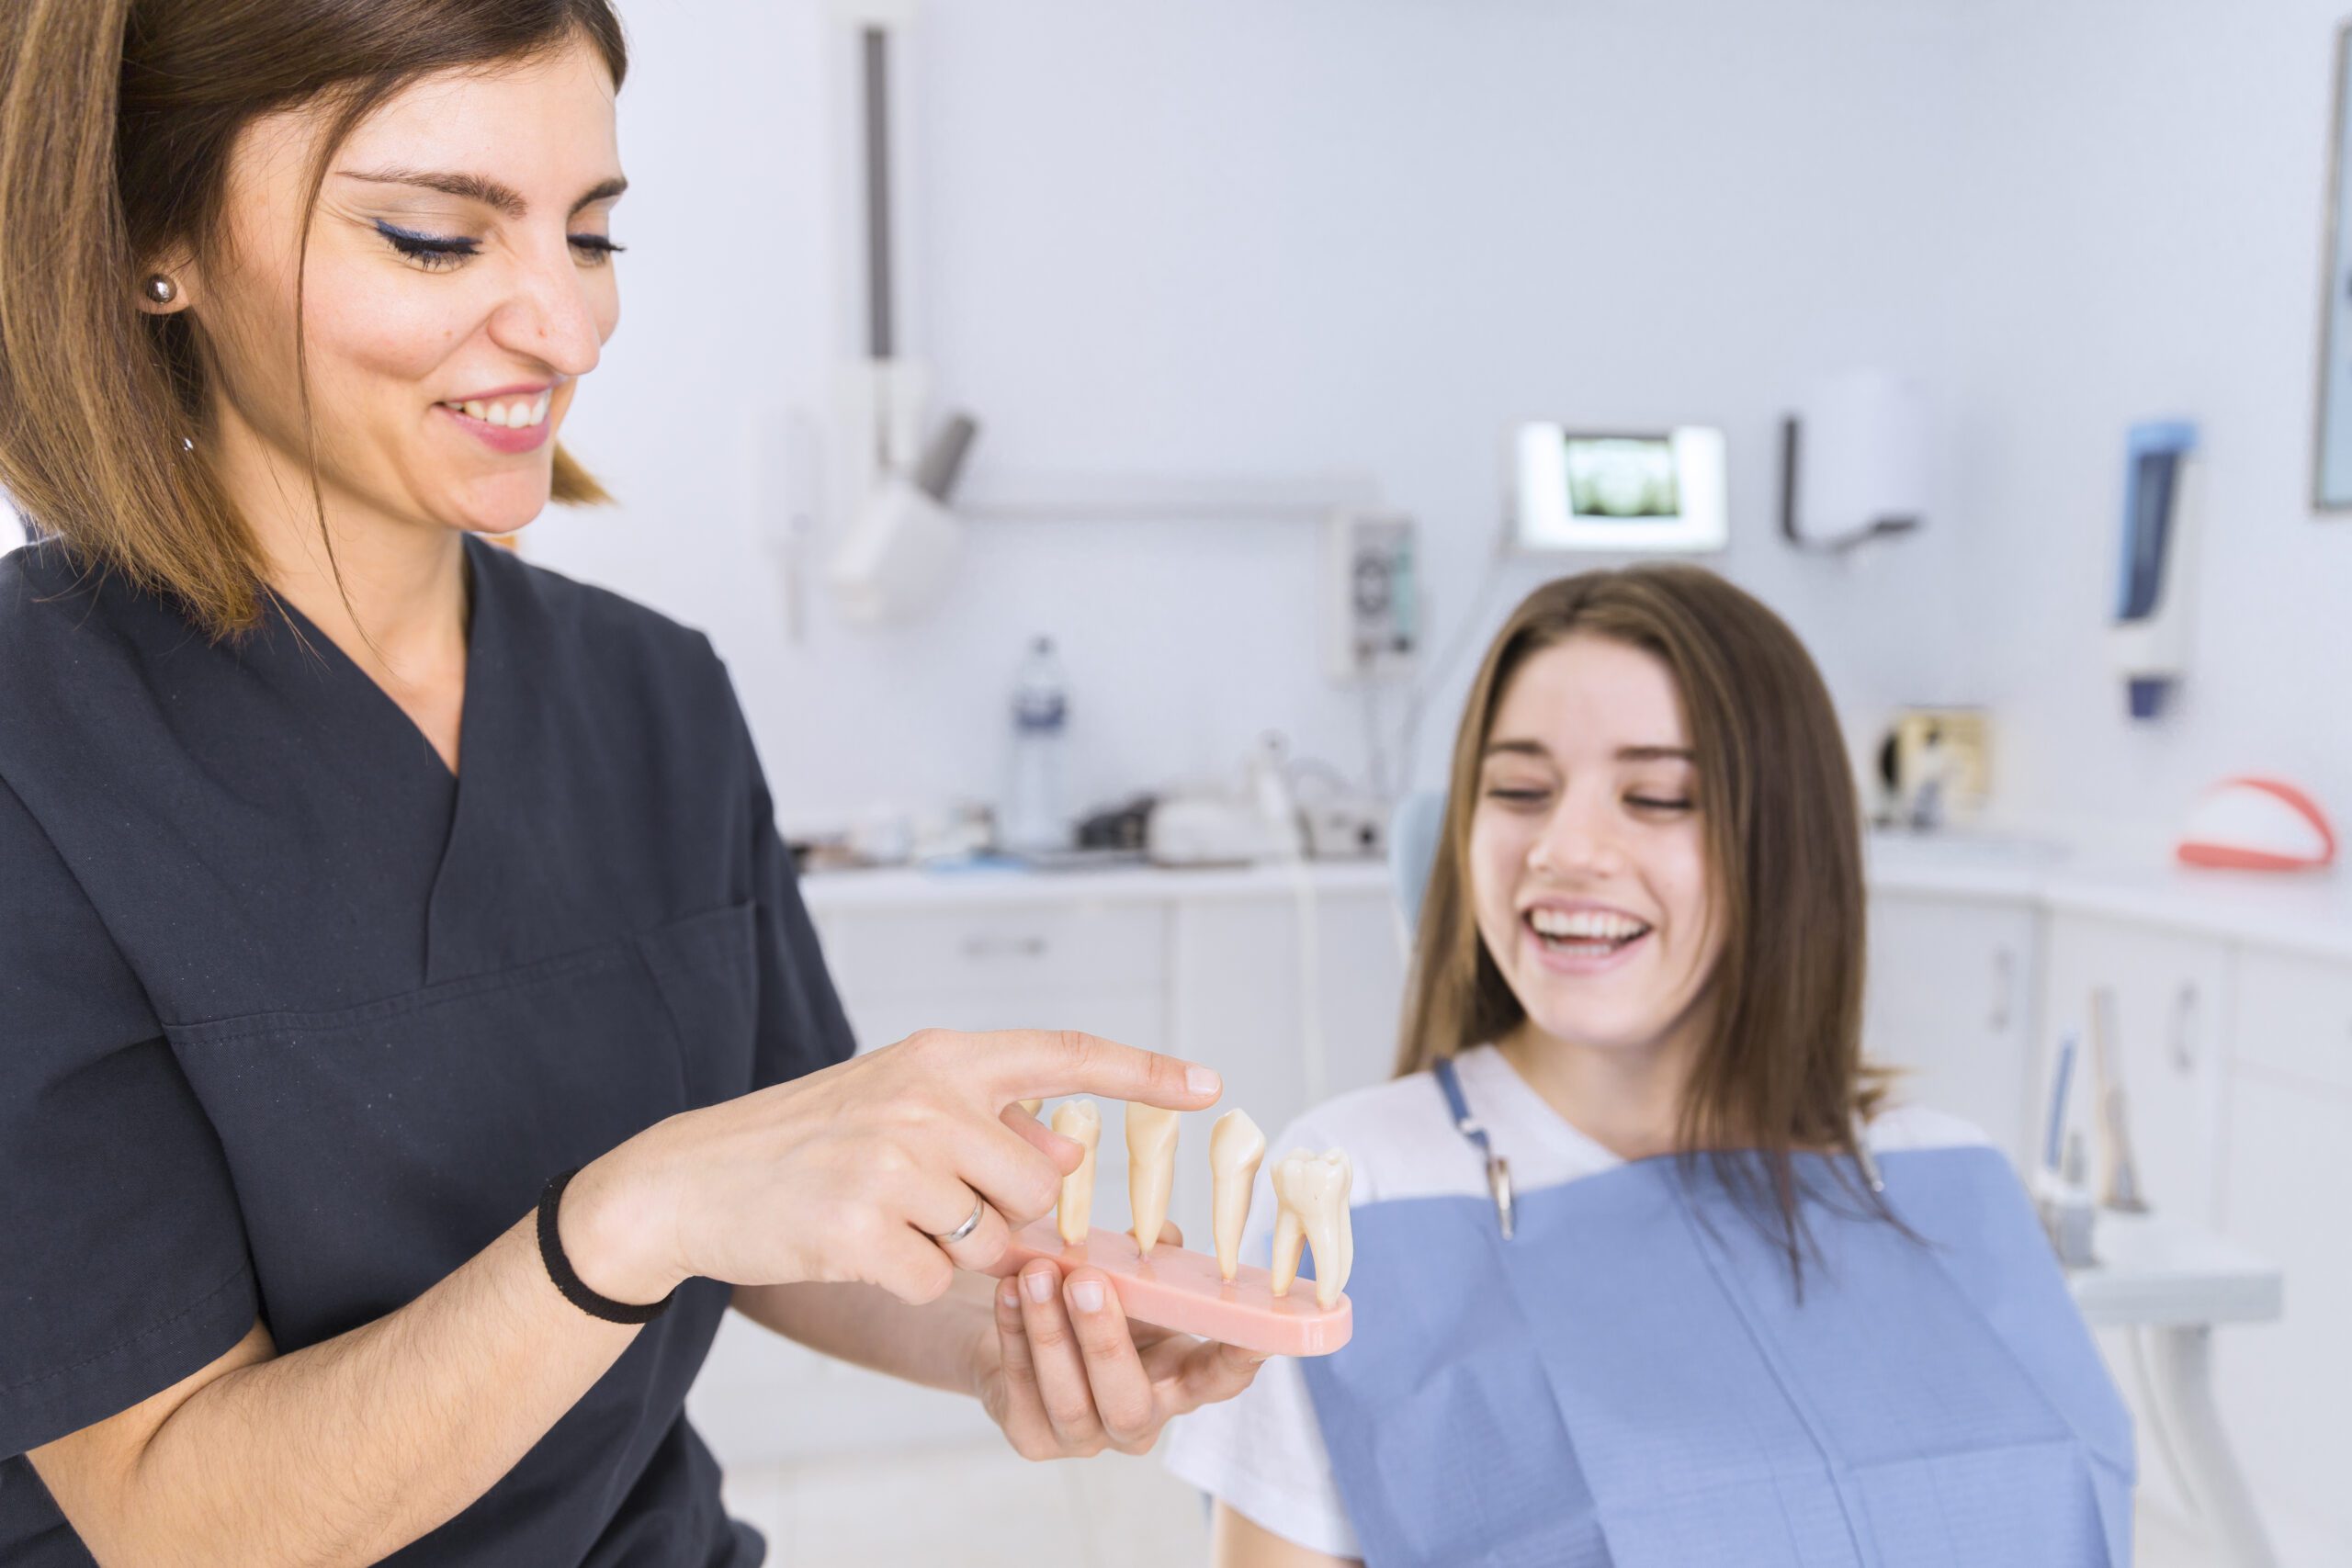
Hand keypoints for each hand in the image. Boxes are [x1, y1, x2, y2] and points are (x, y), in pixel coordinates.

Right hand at [564, 1030, 1221, 1306]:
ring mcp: (893, 1162)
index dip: (1144, 1073)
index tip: (1211, 1085)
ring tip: (885, 1219)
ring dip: (954, 1250)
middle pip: (1036, 1184)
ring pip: (994, 1239)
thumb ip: (983, 1118)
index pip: (1064, 1054)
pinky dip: (910, 1279)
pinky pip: (940, 1280)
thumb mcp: (897, 1102)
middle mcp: (925, 1097)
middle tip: (934, 1204)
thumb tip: (1062, 1150)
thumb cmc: (807, 1143)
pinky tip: (859, 1248)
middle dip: (1006, 1215)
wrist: (693, 1180)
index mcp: (941, 1056)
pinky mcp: (862, 1228)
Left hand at [975, 1222, 1269, 1458]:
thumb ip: (1151, 1260)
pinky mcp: (1031, 1436)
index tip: (1251, 1324)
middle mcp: (1137, 1421)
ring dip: (1050, 1332)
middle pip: (1129, 1404)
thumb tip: (1163, 1235)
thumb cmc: (1091, 1304)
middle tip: (1088, 1281)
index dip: (1240, 1359)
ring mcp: (1082, 1438)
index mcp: (1178, 1381)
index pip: (1220, 1380)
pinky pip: (1020, 1388)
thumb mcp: (1127, 1281)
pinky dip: (1013, 1333)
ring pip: (1069, 1399)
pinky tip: (1008, 1289)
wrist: (1017, 1335)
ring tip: (1037, 1274)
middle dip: (1105, 1341)